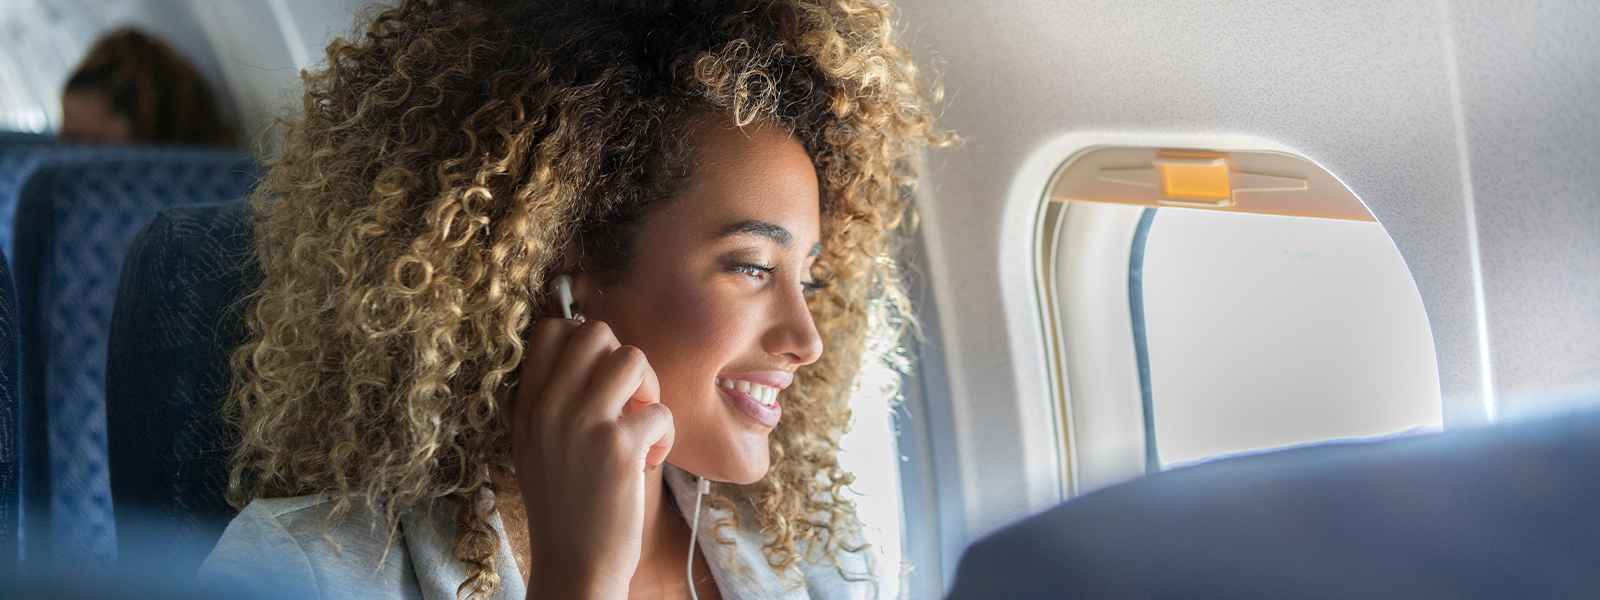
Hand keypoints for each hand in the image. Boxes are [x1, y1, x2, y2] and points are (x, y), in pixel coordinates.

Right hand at [512, 318, 672, 598]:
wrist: (574, 564)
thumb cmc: (567, 506)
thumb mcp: (538, 446)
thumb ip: (556, 401)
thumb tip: (597, 354)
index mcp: (527, 405)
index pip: (550, 330)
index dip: (586, 342)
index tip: (601, 377)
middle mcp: (549, 408)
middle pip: (595, 331)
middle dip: (623, 360)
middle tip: (628, 400)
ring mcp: (583, 424)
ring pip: (633, 357)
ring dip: (650, 389)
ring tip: (642, 425)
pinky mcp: (619, 447)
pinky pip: (661, 410)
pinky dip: (666, 435)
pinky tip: (650, 461)